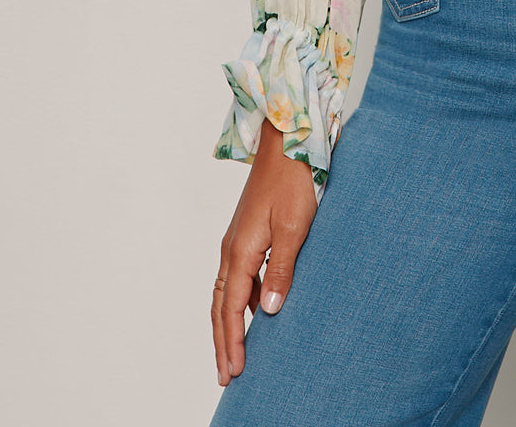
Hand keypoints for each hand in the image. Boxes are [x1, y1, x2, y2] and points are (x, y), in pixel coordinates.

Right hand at [212, 121, 317, 386]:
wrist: (288, 141)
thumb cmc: (294, 179)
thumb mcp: (294, 227)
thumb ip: (281, 270)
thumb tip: (266, 312)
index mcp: (240, 251)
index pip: (230, 309)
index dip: (232, 342)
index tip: (234, 371)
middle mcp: (232, 248)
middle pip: (220, 305)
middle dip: (222, 341)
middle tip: (225, 375)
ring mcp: (238, 238)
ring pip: (226, 291)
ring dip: (228, 322)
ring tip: (234, 350)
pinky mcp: (248, 231)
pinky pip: (237, 275)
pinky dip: (239, 299)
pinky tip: (254, 307)